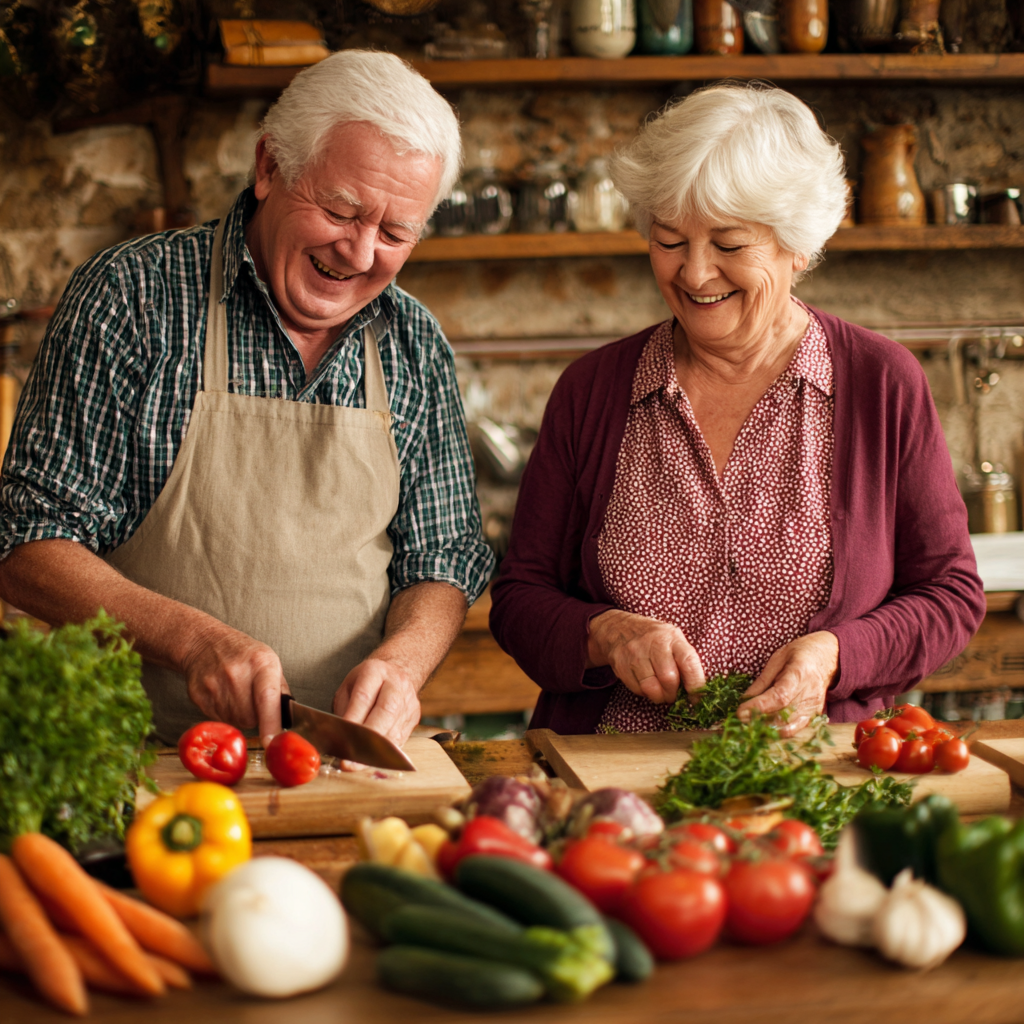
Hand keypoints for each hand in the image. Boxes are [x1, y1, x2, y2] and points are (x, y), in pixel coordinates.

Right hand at [180, 623, 288, 747]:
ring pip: (233, 721)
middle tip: (251, 698)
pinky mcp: (198, 695)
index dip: (270, 723)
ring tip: (236, 693)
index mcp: (260, 663)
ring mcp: (214, 684)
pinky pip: (217, 719)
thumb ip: (280, 690)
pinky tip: (223, 695)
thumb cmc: (242, 653)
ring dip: (238, 715)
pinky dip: (223, 713)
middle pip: (250, 717)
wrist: (204, 643)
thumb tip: (289, 719)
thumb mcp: (269, 661)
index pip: (267, 698)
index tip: (272, 741)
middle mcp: (236, 673)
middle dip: (255, 716)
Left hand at [333, 657, 421, 752]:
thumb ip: (344, 709)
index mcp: (375, 672)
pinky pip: (400, 739)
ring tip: (355, 765)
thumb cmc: (366, 682)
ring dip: (374, 752)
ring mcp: (408, 702)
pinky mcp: (414, 718)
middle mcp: (396, 685)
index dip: (353, 721)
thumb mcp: (349, 687)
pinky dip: (384, 753)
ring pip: (394, 730)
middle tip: (349, 760)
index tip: (341, 740)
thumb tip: (337, 737)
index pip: (364, 698)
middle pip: (385, 714)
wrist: (396, 673)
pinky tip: (371, 761)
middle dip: (367, 740)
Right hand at [587, 609, 704, 703]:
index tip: (697, 698)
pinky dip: (644, 693)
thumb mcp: (673, 639)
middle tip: (673, 695)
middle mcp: (654, 644)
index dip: (696, 684)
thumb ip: (685, 660)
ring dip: (659, 697)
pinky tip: (646, 685)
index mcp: (672, 637)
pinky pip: (637, 689)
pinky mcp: (621, 665)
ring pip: (651, 688)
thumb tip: (698, 691)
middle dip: (673, 694)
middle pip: (668, 679)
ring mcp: (635, 654)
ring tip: (661, 693)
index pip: (688, 663)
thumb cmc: (653, 637)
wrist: (619, 628)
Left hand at [736, 631, 838, 736]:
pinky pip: (795, 730)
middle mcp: (810, 695)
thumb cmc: (799, 655)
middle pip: (783, 716)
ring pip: (789, 727)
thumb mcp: (777, 660)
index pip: (779, 697)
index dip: (759, 707)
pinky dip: (778, 732)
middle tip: (739, 722)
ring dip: (766, 730)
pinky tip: (764, 729)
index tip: (740, 713)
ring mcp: (814, 708)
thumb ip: (761, 682)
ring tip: (749, 726)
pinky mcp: (814, 717)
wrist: (827, 658)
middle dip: (758, 722)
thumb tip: (744, 701)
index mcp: (800, 674)